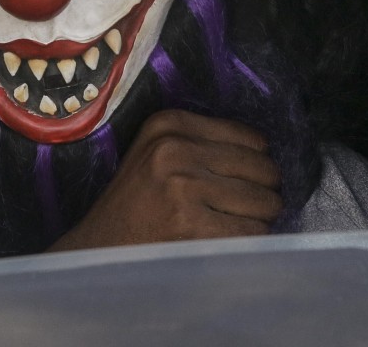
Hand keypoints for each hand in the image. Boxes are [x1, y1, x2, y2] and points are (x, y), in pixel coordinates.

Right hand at [54, 110, 281, 248]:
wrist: (99, 245)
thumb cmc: (136, 202)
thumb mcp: (157, 152)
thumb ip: (202, 143)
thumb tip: (268, 156)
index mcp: (168, 123)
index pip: (253, 140)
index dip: (254, 166)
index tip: (237, 183)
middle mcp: (175, 149)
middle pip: (264, 170)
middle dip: (261, 193)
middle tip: (236, 209)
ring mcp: (183, 187)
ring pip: (265, 202)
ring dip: (257, 220)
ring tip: (227, 225)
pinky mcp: (190, 224)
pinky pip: (254, 233)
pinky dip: (248, 242)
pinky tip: (222, 243)